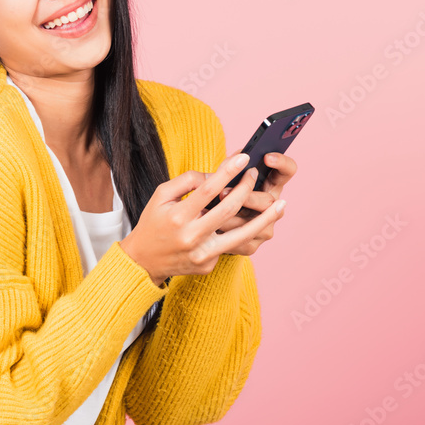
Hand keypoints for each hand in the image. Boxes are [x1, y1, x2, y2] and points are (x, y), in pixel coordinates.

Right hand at [118, 152, 285, 285]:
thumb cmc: (153, 223)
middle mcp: (191, 237)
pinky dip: (239, 232)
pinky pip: (229, 244)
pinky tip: (252, 222)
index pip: (209, 189)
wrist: (143, 262)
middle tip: (255, 174)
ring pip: (241, 234)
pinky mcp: (209, 265)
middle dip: (247, 189)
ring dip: (264, 219)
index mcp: (178, 216)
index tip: (244, 158)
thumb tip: (216, 176)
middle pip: (229, 209)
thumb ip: (187, 181)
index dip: (228, 172)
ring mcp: (202, 254)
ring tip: (282, 205)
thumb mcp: (161, 195)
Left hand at [209, 148, 296, 254]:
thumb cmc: (219, 193)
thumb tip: (234, 160)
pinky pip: (239, 239)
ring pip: (252, 223)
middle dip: (245, 197)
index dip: (282, 163)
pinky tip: (205, 226)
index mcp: (271, 184)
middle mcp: (274, 206)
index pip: (288, 170)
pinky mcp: (252, 244)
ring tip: (206, 209)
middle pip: (268, 202)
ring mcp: (266, 227)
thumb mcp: (225, 176)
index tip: (267, 157)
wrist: (208, 224)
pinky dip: (222, 232)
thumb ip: (230, 167)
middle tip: (222, 192)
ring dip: (228, 216)